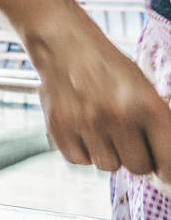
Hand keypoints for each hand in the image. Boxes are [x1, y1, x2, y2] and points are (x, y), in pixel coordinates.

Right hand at [0, 0, 170, 178]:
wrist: (64, 44)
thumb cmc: (110, 70)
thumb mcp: (145, 89)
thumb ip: (157, 126)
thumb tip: (164, 168)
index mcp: (148, 106)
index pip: (168, 161)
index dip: (168, 172)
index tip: (164, 174)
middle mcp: (118, 116)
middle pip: (138, 167)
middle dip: (135, 157)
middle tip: (127, 138)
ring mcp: (86, 123)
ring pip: (108, 166)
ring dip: (108, 153)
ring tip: (102, 128)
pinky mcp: (59, 127)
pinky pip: (79, 160)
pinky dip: (82, 150)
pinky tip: (82, 128)